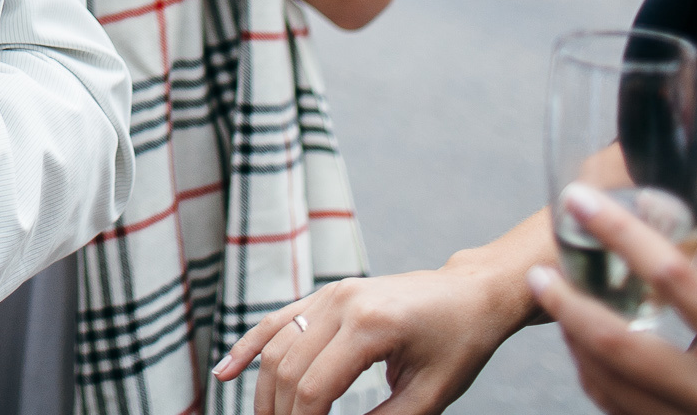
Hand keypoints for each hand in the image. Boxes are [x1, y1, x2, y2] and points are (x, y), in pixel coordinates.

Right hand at [217, 260, 534, 414]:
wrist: (470, 294)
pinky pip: (277, 320)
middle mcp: (341, 302)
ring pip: (276, 345)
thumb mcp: (431, 395)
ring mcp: (330, 293)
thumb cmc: (459, 345)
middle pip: (288, 368)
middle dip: (279, 412)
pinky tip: (226, 373)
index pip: (315, 388)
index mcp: (369, 326)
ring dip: (263, 390)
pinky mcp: (326, 294)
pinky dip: (249, 347)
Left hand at [531, 184, 696, 414]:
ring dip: (573, 338)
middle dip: (570, 304)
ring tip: (555, 300)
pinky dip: (591, 372)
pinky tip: (580, 341)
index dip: (622, 234)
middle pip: (623, 347)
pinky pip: (616, 410)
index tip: (581, 201)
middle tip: (540, 272)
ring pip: (609, 384)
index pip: (676, 280)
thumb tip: (651, 219)